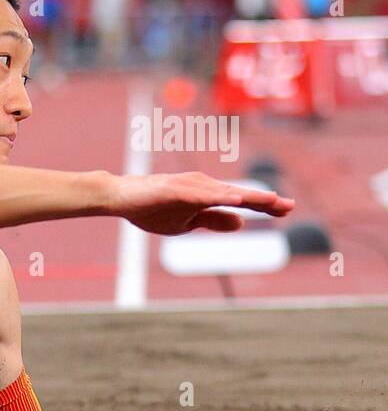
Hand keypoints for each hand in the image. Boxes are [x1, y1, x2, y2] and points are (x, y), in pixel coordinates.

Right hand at [108, 172, 293, 234]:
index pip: (240, 200)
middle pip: (239, 194)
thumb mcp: (186, 221)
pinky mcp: (175, 190)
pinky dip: (219, 197)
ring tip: (271, 201)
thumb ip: (213, 220)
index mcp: (207, 195)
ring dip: (248, 196)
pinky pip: (201, 195)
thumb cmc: (151, 207)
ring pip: (225, 193)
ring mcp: (189, 186)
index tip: (288, 209)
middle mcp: (203, 186)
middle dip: (265, 200)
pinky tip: (235, 200)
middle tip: (290, 206)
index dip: (264, 204)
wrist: (120, 198)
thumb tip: (241, 223)